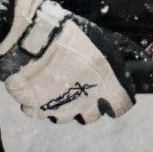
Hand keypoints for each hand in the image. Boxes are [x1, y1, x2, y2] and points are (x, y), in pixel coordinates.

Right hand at [0, 0, 133, 126]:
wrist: (31, 40)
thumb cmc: (67, 35)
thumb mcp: (99, 42)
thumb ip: (110, 63)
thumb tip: (117, 71)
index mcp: (105, 86)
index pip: (121, 106)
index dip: (117, 100)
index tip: (111, 93)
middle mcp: (85, 103)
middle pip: (92, 115)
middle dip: (89, 104)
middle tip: (80, 85)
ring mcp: (60, 109)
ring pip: (66, 116)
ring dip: (65, 104)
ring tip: (56, 84)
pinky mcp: (36, 110)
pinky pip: (41, 111)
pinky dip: (40, 101)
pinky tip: (37, 85)